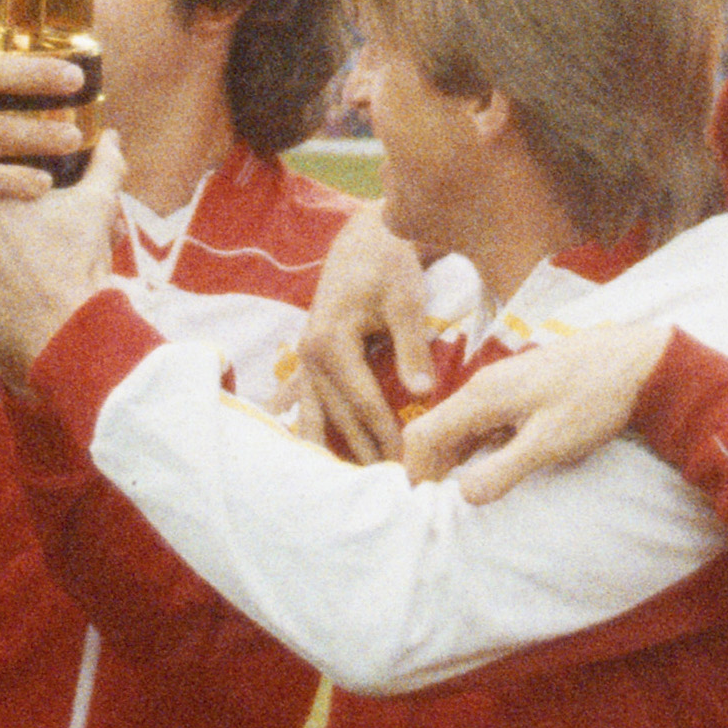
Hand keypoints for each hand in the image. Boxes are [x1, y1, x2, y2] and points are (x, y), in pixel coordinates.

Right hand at [289, 200, 440, 464]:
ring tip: (346, 488)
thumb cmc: (390, 264)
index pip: (361, 402)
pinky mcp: (311, 357)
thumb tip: (422, 390)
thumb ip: (411, 346)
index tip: (405, 464)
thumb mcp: (405, 299)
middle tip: (385, 490)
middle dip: (360, 453)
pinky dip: (311, 427)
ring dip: (331, 449)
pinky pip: (308, 401)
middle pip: (337, 417)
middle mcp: (309, 354)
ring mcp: (305, 357)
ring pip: (315, 414)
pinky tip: (307, 456)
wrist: (366, 237)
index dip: (384, 435)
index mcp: (330, 342)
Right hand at [404, 322, 674, 503]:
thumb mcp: (550, 443)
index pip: (424, 433)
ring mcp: (503, 384)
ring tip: (461, 491)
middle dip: (432, 466)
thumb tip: (462, 496)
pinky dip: (478, 445)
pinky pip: (484, 419)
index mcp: (483, 396)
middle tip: (437, 505)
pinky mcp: (522, 387)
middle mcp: (485, 386)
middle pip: (438, 427)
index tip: (421, 504)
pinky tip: (493, 465)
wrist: (637, 359)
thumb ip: (504, 469)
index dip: (415, 470)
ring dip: (455, 457)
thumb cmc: (595, 400)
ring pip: (462, 423)